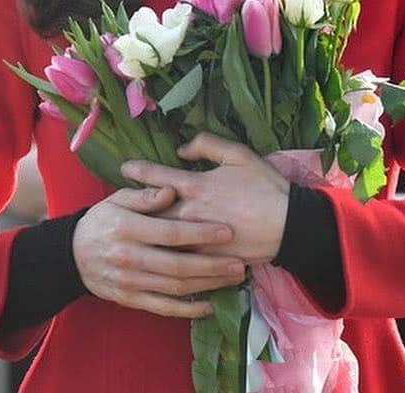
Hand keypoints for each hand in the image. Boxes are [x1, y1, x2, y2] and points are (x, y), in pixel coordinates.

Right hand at [72, 184, 245, 317]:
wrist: (73, 254)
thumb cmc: (104, 219)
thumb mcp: (119, 198)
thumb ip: (146, 195)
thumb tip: (172, 191)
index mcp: (127, 228)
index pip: (170, 233)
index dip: (200, 233)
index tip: (227, 231)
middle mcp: (128, 257)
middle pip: (177, 265)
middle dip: (212, 265)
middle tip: (240, 262)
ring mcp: (129, 282)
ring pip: (174, 288)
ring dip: (207, 285)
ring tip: (232, 279)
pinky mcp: (130, 299)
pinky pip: (162, 307)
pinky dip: (187, 309)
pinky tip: (209, 304)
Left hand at [122, 133, 289, 264]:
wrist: (288, 225)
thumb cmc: (264, 185)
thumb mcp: (238, 154)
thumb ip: (207, 145)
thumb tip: (181, 149)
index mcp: (196, 186)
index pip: (158, 178)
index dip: (139, 171)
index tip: (124, 168)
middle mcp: (191, 213)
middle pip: (152, 212)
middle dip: (133, 208)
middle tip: (115, 205)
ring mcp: (197, 239)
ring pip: (162, 239)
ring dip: (144, 234)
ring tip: (129, 230)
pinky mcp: (207, 259)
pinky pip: (180, 258)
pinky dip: (165, 255)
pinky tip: (153, 255)